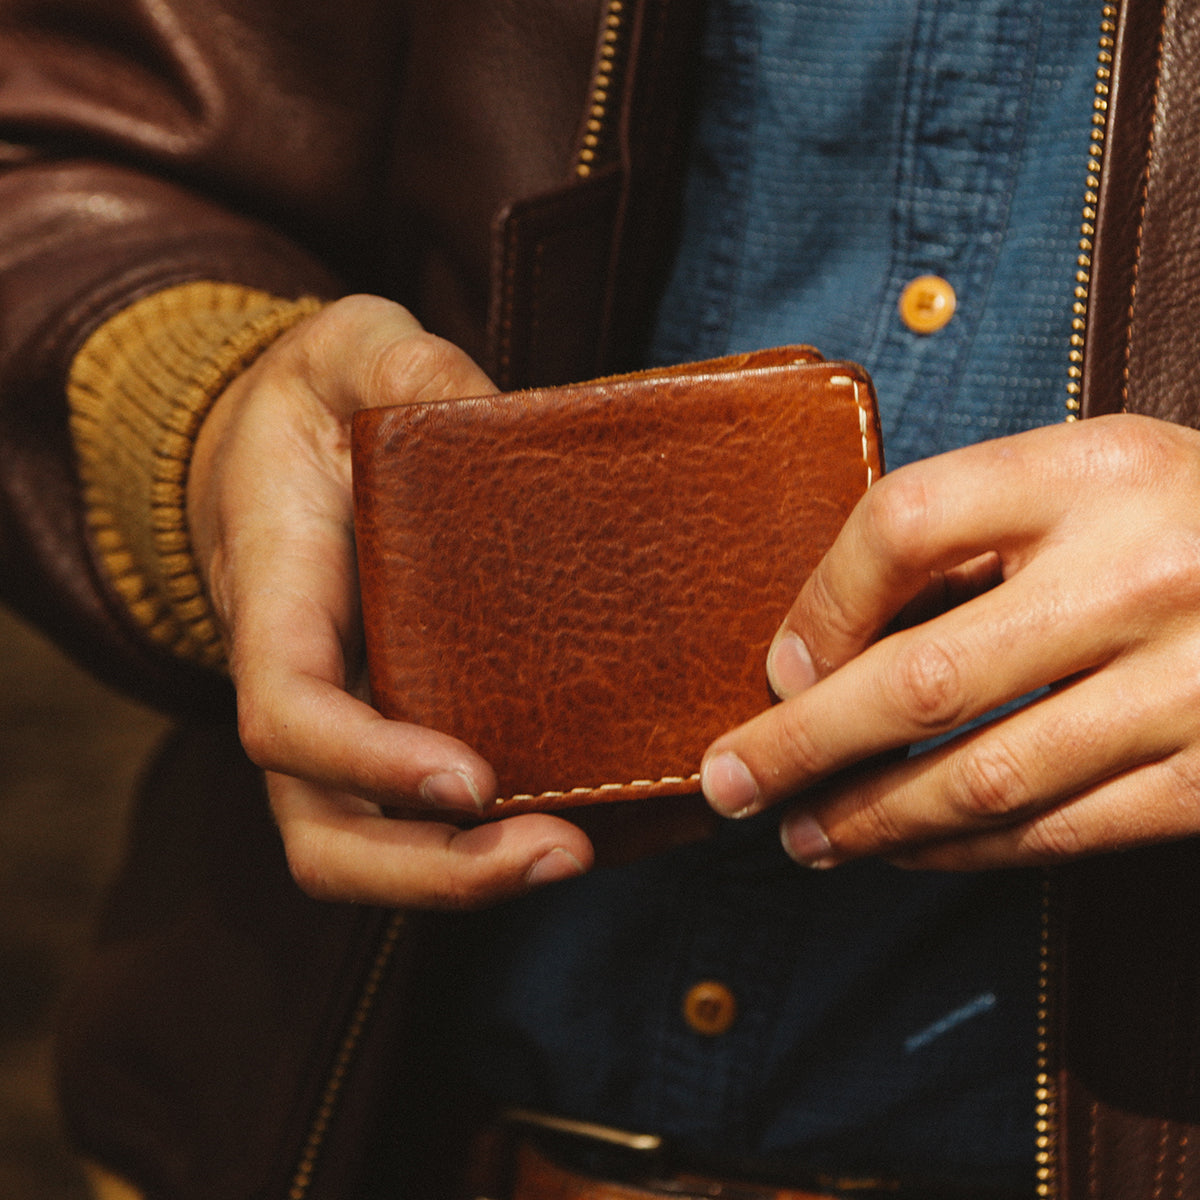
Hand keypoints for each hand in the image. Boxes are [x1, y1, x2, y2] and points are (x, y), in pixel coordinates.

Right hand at [187, 296, 592, 906]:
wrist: (274, 447)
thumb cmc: (309, 402)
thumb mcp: (349, 350)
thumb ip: (401, 364)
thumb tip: (483, 407)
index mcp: (274, 600)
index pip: (287, 716)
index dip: (368, 763)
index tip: (470, 779)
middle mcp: (303, 684)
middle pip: (325, 833)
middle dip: (432, 872)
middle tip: (560, 854)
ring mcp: (345, 716)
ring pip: (370, 845)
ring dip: (467, 875)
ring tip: (583, 852)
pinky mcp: (392, 719)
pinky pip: (420, 812)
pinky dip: (486, 837)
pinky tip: (583, 815)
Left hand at [699, 414, 1199, 868]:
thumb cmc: (1187, 521)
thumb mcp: (1089, 477)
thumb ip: (970, 537)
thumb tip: (818, 649)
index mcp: (1093, 470)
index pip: (903, 524)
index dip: (820, 603)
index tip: (780, 666)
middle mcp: (1142, 574)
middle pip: (922, 677)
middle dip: (803, 744)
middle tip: (732, 783)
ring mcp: (1191, 684)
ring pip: (984, 778)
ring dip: (872, 819)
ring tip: (803, 838)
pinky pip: (1061, 832)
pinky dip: (965, 851)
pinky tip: (907, 852)